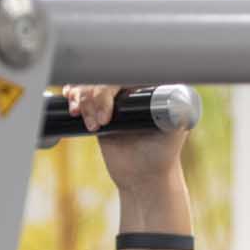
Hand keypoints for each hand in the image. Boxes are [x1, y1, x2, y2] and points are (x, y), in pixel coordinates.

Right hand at [64, 84, 189, 191]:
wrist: (142, 177)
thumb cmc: (162, 156)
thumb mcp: (173, 133)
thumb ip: (176, 115)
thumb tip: (177, 102)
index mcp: (151, 86)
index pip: (125, 72)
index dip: (110, 86)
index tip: (107, 113)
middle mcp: (132, 88)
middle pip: (103, 75)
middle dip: (93, 96)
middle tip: (100, 123)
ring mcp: (114, 98)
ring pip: (89, 83)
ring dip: (81, 98)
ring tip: (91, 124)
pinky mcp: (98, 109)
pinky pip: (81, 94)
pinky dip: (74, 96)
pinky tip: (72, 107)